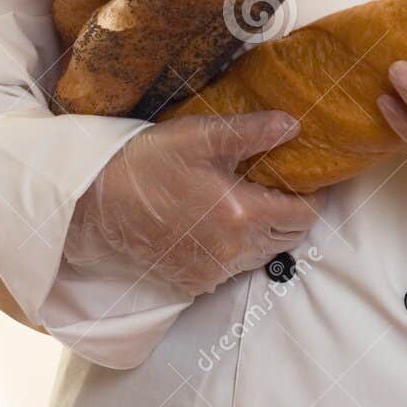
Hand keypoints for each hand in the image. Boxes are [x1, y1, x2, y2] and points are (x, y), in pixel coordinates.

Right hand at [63, 112, 325, 295]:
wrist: (96, 205)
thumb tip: (293, 125)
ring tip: (252, 199)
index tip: (304, 177)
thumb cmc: (148, 165)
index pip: (303, 215)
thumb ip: (253, 132)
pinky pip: (234, 269)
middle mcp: (234, 250)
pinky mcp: (194, 282)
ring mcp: (214, 271)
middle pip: (289, 238)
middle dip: (293, 213)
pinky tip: (221, 222)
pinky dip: (239, 248)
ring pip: (263, 254)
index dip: (311, 195)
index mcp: (243, 214)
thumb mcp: (201, 137)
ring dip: (267, 231)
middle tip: (281, 185)